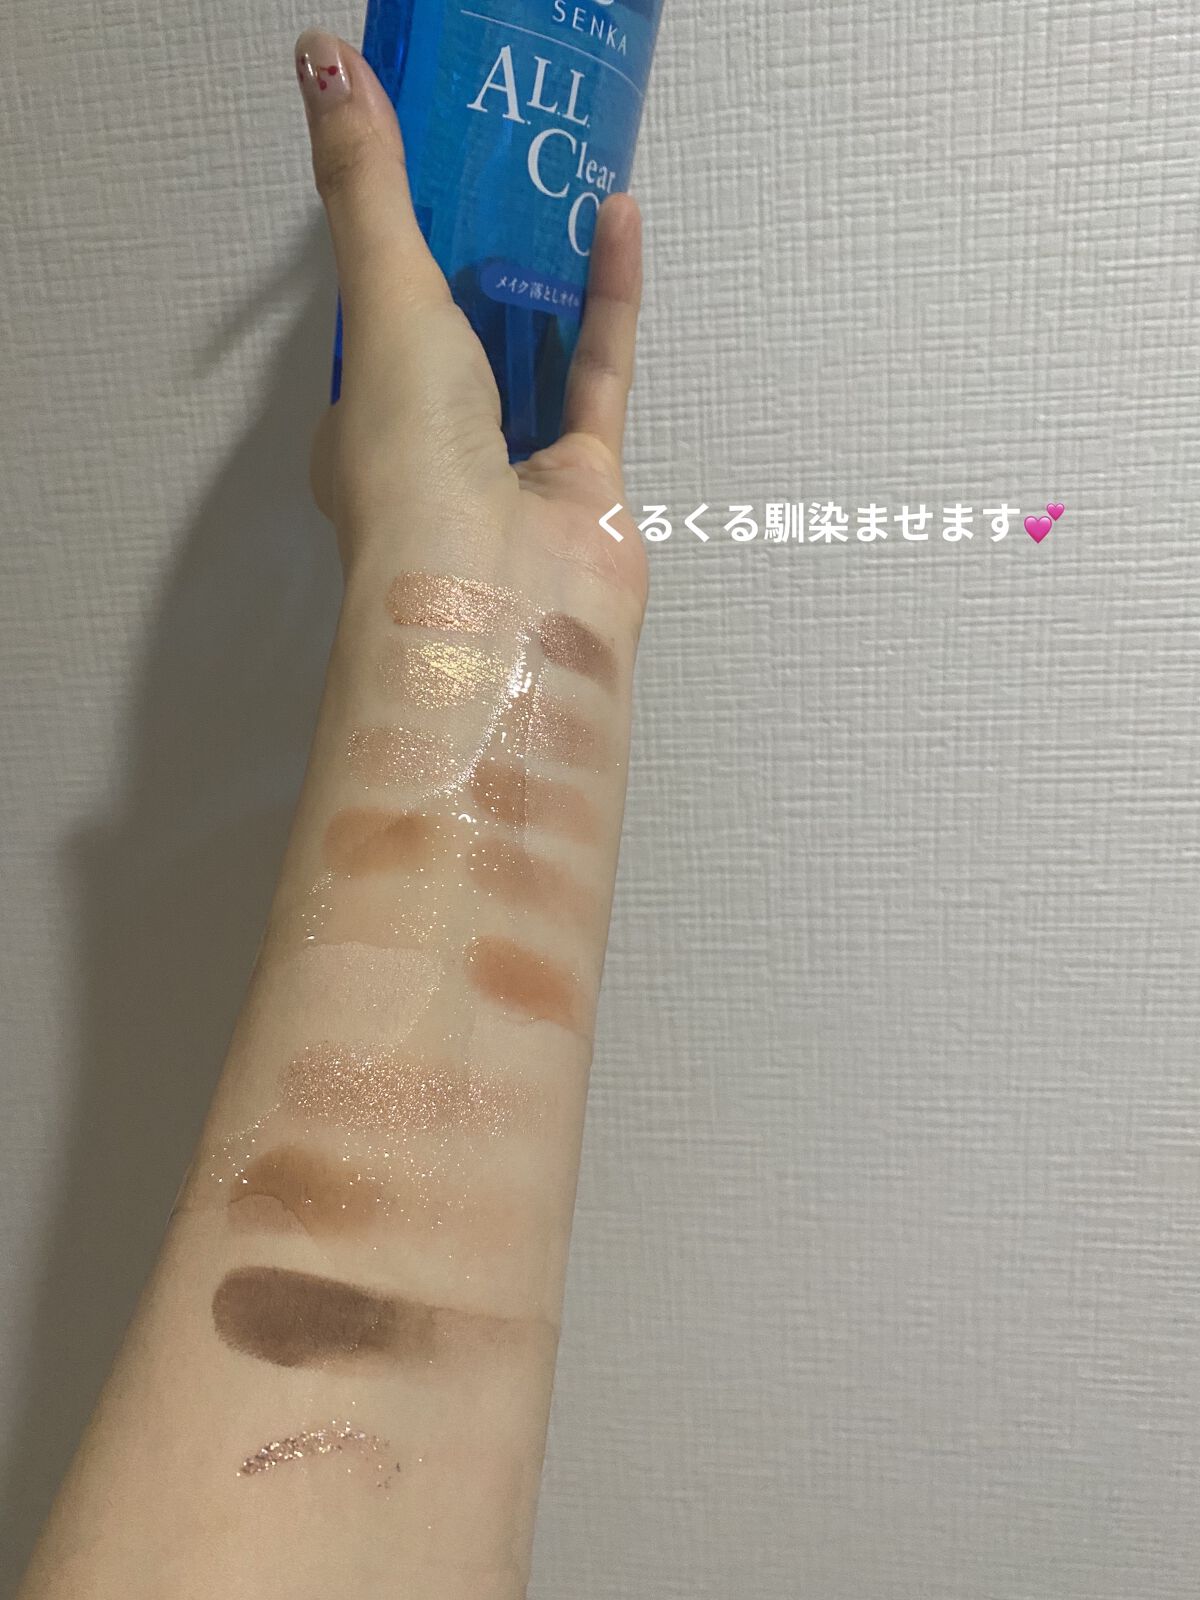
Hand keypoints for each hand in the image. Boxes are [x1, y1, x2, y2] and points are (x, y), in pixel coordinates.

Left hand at [297, 28, 647, 617]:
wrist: (500, 599)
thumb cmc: (414, 473)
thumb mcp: (382, 304)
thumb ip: (367, 190)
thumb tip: (320, 58)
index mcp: (362, 437)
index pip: (373, 338)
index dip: (389, 266)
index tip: (408, 190)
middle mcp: (436, 458)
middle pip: (458, 346)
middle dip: (476, 271)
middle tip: (497, 175)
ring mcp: (516, 476)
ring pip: (534, 363)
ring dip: (546, 282)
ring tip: (559, 182)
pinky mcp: (590, 485)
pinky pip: (600, 376)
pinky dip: (610, 299)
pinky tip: (618, 218)